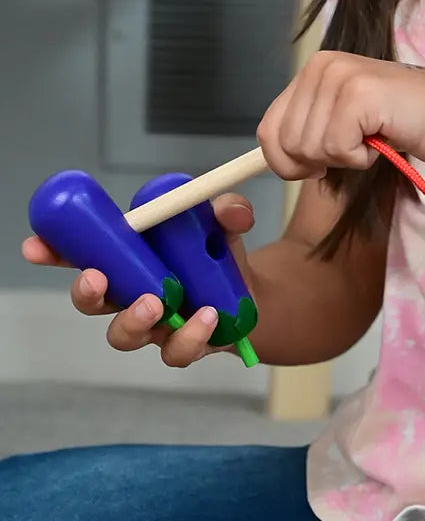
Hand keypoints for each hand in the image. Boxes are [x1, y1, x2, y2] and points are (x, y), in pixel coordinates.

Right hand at [21, 194, 256, 368]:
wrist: (251, 295)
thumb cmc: (218, 254)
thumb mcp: (225, 224)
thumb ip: (229, 210)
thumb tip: (228, 210)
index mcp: (131, 260)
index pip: (84, 257)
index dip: (56, 253)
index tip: (36, 245)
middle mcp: (131, 296)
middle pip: (92, 302)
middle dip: (86, 292)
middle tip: (96, 277)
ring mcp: (154, 326)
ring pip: (123, 335)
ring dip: (132, 319)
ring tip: (157, 302)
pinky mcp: (181, 346)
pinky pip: (175, 352)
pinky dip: (190, 335)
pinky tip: (208, 317)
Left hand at [257, 51, 424, 180]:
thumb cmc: (401, 121)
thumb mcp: (342, 120)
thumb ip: (308, 128)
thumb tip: (271, 160)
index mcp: (313, 69)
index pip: (269, 128)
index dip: (286, 161)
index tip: (316, 167)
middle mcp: (321, 66)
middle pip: (286, 143)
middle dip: (319, 162)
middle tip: (356, 147)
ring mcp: (338, 77)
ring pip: (309, 149)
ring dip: (344, 158)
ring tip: (373, 137)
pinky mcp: (357, 95)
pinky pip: (337, 150)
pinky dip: (360, 158)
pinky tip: (382, 139)